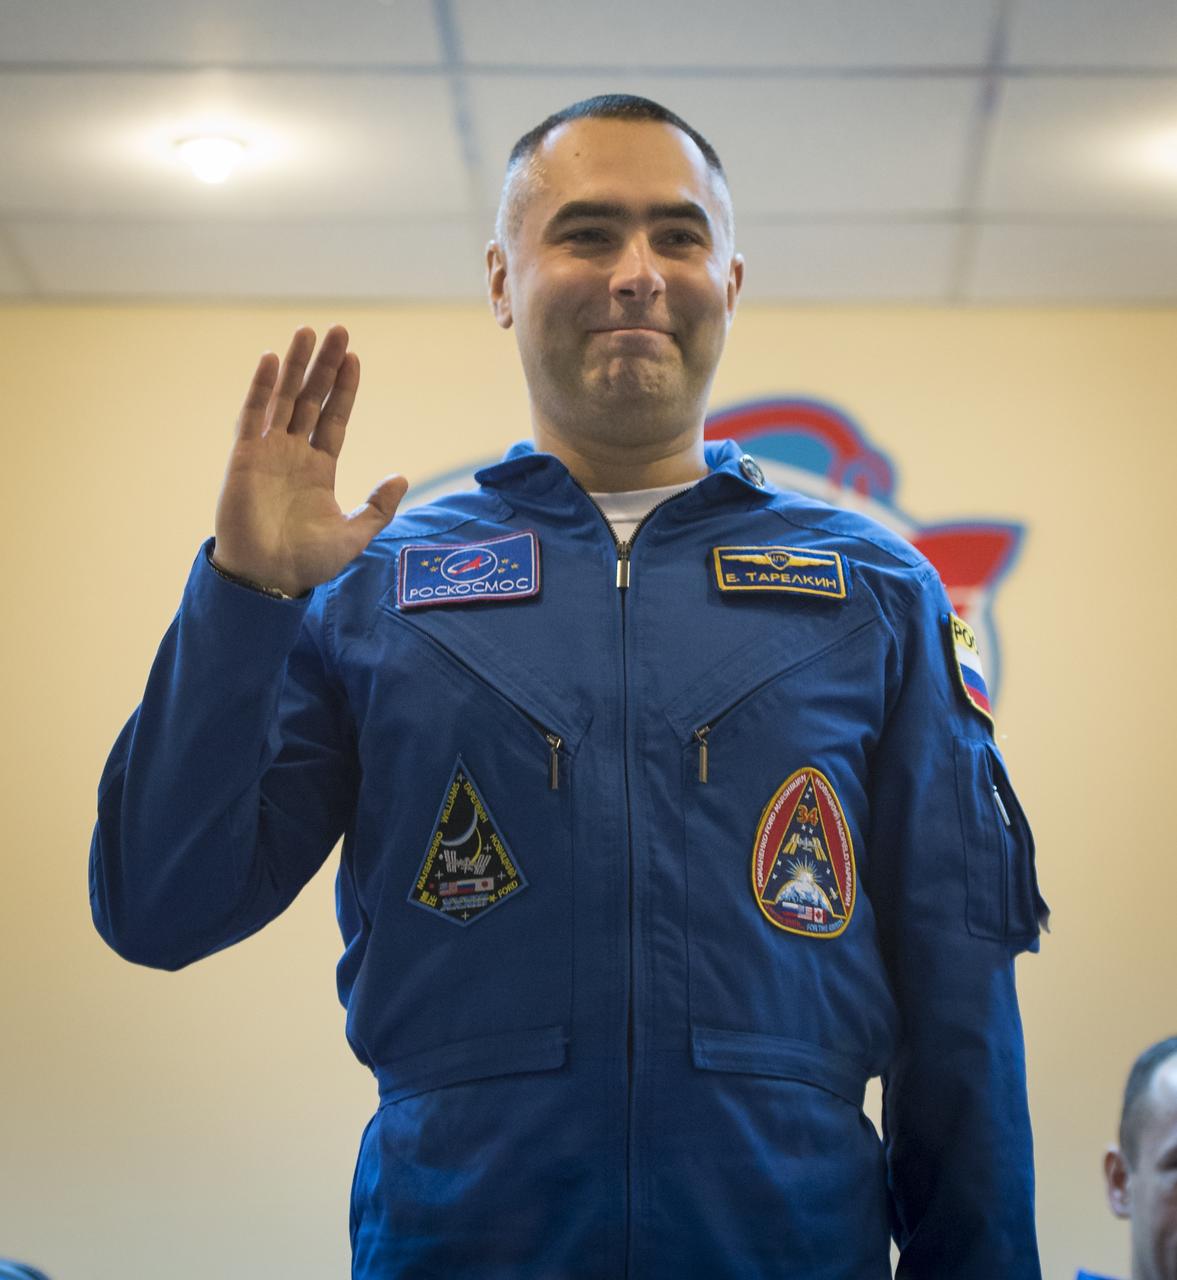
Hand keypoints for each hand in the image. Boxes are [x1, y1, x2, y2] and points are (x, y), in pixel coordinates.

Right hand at [213, 325, 407, 596]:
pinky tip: (270, 360)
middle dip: (324, 365)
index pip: (335, 419)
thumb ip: (378, 508)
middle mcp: (294, 454)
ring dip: (295, 365)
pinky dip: (261, 388)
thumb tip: (401, 477)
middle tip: (338, 329)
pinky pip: (253, 415)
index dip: (344, 389)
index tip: (355, 358)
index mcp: (319, 469)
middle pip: (312, 399)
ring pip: (284, 399)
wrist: (269, 579)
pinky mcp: (244, 457)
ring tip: (307, 331)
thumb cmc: (307, 562)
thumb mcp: (355, 535)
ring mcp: (268, 452)